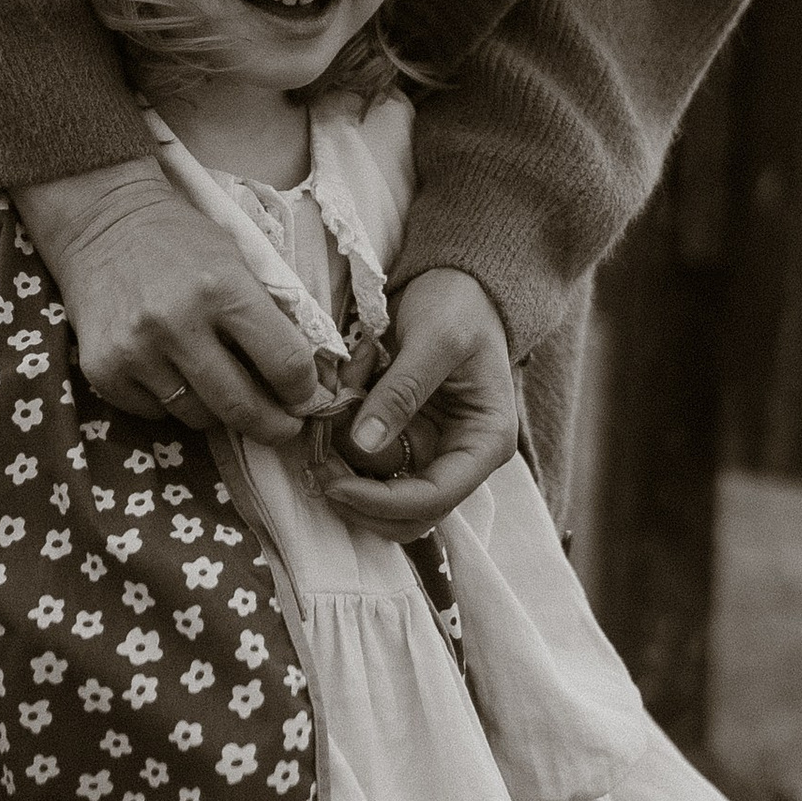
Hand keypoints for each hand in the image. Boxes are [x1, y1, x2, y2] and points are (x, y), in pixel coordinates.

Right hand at [15, 159, 327, 443]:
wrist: (100, 222)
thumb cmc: (179, 239)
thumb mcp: (235, 259)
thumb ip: (265, 315)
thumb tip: (301, 380)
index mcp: (223, 288)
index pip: (285, 363)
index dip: (305, 391)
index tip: (306, 399)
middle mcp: (178, 322)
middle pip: (242, 406)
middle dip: (274, 426)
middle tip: (283, 429)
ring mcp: (136, 350)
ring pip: (197, 416)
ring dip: (218, 412)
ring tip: (221, 390)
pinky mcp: (103, 369)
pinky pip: (155, 413)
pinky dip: (171, 403)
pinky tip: (171, 373)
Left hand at [312, 269, 517, 536]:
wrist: (455, 285)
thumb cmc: (458, 306)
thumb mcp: (435, 339)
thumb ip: (402, 391)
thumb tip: (365, 444)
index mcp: (484, 443)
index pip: (436, 498)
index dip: (383, 502)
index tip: (336, 484)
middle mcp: (458, 459)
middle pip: (408, 515)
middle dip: (359, 499)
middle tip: (317, 466)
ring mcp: (428, 453)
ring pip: (381, 498)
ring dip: (346, 477)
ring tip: (322, 432)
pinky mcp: (401, 441)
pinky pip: (365, 466)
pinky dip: (341, 453)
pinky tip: (329, 419)